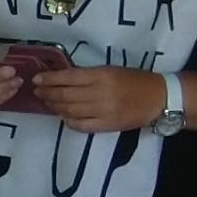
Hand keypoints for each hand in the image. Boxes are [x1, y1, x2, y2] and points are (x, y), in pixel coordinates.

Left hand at [27, 64, 167, 133]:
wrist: (159, 98)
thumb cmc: (135, 80)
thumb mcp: (112, 70)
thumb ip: (89, 75)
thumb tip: (63, 78)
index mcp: (102, 75)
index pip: (69, 77)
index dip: (50, 79)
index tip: (37, 79)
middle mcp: (100, 93)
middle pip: (65, 95)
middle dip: (47, 93)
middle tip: (37, 91)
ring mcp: (102, 111)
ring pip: (69, 110)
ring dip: (54, 107)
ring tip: (47, 102)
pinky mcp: (106, 125)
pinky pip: (80, 125)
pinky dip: (68, 121)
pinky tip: (64, 116)